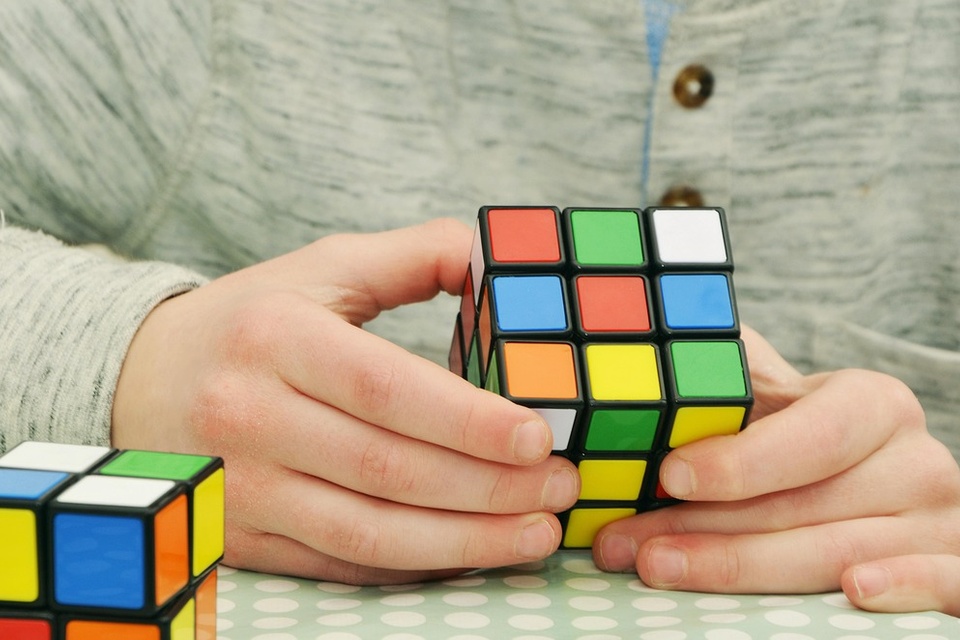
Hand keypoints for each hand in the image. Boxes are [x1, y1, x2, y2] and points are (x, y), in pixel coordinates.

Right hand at [112, 218, 579, 584]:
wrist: (140, 380)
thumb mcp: (322, 267)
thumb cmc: (251, 319)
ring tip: (536, 534)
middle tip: (561, 487)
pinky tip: (470, 553)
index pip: (385, 387)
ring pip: (368, 533)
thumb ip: (414, 259)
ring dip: (463, 541)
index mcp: (275, 337)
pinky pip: (340, 565)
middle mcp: (249, 416)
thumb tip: (499, 262)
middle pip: (387, 468)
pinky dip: (413, 566)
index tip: (540, 437)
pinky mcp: (242, 536)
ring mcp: (240, 487)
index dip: (468, 420)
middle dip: (488, 487)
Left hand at [593, 325, 959, 614]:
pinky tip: (854, 593)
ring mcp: (941, 520)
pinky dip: (903, 590)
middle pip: (806, 505)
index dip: (742, 460)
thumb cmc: (794, 441)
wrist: (863, 481)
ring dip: (740, 568)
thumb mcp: (765, 397)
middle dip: (704, 528)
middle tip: (629, 544)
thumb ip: (723, 378)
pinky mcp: (955, 571)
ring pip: (839, 553)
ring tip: (659, 568)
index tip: (670, 475)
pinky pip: (941, 586)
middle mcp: (917, 461)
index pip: (811, 436)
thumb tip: (645, 349)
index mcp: (874, 405)